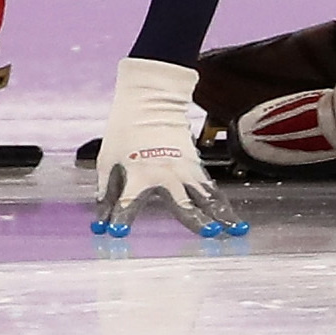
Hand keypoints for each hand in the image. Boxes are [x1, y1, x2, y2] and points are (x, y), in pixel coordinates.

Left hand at [93, 57, 247, 238]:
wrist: (151, 101)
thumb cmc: (125, 131)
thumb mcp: (108, 161)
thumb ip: (106, 193)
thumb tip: (101, 222)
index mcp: (138, 173)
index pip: (127, 202)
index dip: (120, 218)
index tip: (116, 234)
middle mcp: (165, 174)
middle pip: (184, 201)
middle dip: (196, 219)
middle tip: (209, 234)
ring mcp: (184, 169)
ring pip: (206, 196)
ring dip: (221, 214)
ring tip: (234, 230)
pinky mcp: (194, 166)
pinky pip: (210, 190)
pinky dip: (221, 205)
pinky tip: (233, 220)